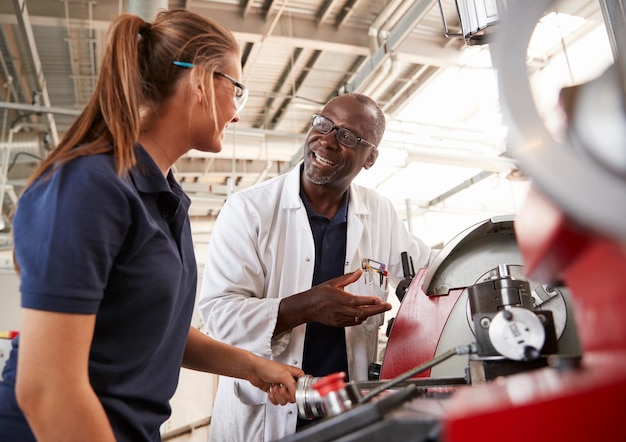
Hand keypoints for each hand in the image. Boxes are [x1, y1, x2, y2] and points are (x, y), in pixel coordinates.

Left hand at [247, 356, 303, 404]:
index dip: (295, 392)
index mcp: (296, 375)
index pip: (302, 389)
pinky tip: (270, 390)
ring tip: (274, 387)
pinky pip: (277, 401)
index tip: (289, 389)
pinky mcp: (275, 393)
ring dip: (277, 395)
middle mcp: (290, 382)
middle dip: (284, 394)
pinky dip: (273, 398)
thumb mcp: (284, 375)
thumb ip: (293, 386)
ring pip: (285, 400)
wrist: (254, 371)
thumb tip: (296, 396)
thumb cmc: (267, 367)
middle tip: (280, 387)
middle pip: (293, 397)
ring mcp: (282, 388)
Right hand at [276, 269, 391, 332]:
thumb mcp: (333, 282)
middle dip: (377, 310)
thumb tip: (358, 272)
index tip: (379, 300)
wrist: (307, 307)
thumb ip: (348, 278)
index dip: (369, 301)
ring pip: (360, 318)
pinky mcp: (339, 324)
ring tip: (379, 309)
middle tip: (387, 307)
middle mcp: (340, 309)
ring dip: (370, 314)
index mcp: (338, 298)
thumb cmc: (318, 295)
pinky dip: (361, 318)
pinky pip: (354, 322)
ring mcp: (340, 318)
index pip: (357, 301)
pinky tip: (365, 314)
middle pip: (362, 312)